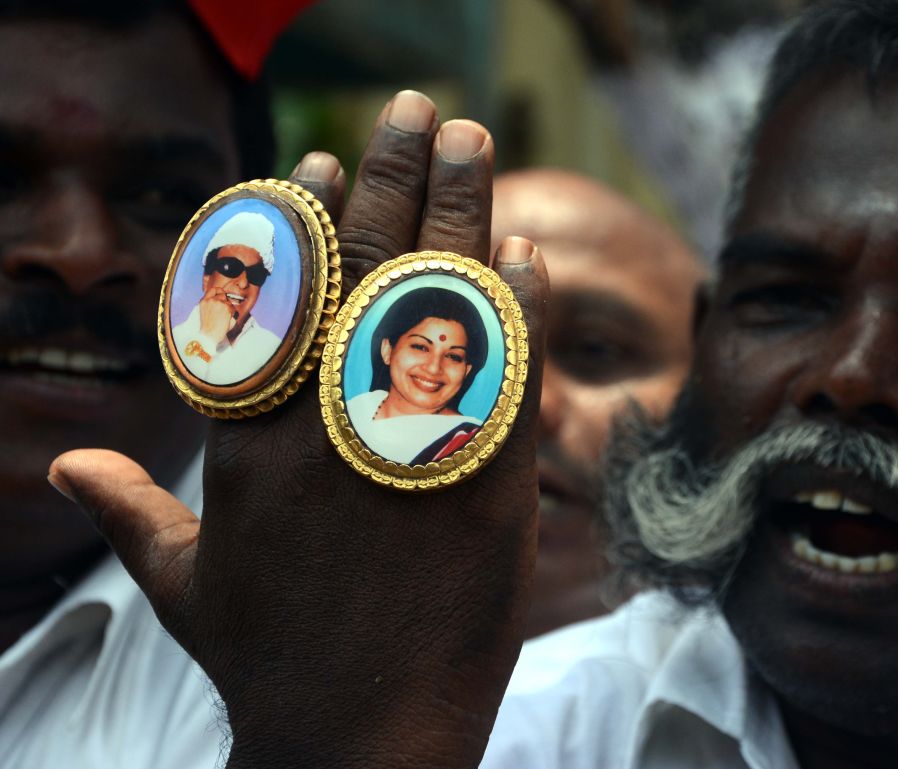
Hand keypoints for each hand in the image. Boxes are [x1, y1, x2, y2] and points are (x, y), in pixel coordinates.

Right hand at [49, 90, 547, 768]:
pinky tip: (527, 253)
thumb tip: (70, 467)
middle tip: (418, 112)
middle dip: (393, 178)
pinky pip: (508, 373)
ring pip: (439, 305)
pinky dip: (519, 309)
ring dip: (461, 211)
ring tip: (472, 142)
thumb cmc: (271, 659)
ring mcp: (414, 451)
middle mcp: (329, 428)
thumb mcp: (186, 581)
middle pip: (364, 273)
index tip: (322, 156)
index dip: (305, 217)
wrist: (358, 742)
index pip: (277, 297)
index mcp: (254, 438)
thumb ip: (133, 507)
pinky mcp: (487, 486)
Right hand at [197, 286, 234, 341]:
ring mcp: (218, 303)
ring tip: (223, 318)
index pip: (213, 290)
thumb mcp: (204, 312)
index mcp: (203, 301)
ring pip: (229, 302)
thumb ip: (211, 304)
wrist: (209, 335)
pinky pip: (233, 308)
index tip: (222, 295)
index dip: (219, 291)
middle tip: (224, 311)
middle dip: (225, 301)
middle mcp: (210, 300)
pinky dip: (232, 314)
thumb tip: (222, 300)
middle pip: (223, 294)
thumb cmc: (208, 327)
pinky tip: (226, 320)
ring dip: (229, 309)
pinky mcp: (226, 308)